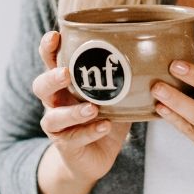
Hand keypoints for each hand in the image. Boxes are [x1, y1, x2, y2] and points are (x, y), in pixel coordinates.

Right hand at [32, 32, 131, 193]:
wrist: (93, 157)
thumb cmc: (104, 118)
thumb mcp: (115, 96)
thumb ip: (124, 78)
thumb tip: (153, 54)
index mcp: (64, 84)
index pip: (49, 62)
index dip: (48, 49)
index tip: (54, 36)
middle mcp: (55, 103)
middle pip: (40, 86)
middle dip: (51, 78)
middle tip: (66, 73)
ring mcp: (57, 126)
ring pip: (53, 117)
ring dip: (72, 112)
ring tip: (91, 108)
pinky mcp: (66, 146)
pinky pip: (73, 138)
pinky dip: (90, 132)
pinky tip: (104, 126)